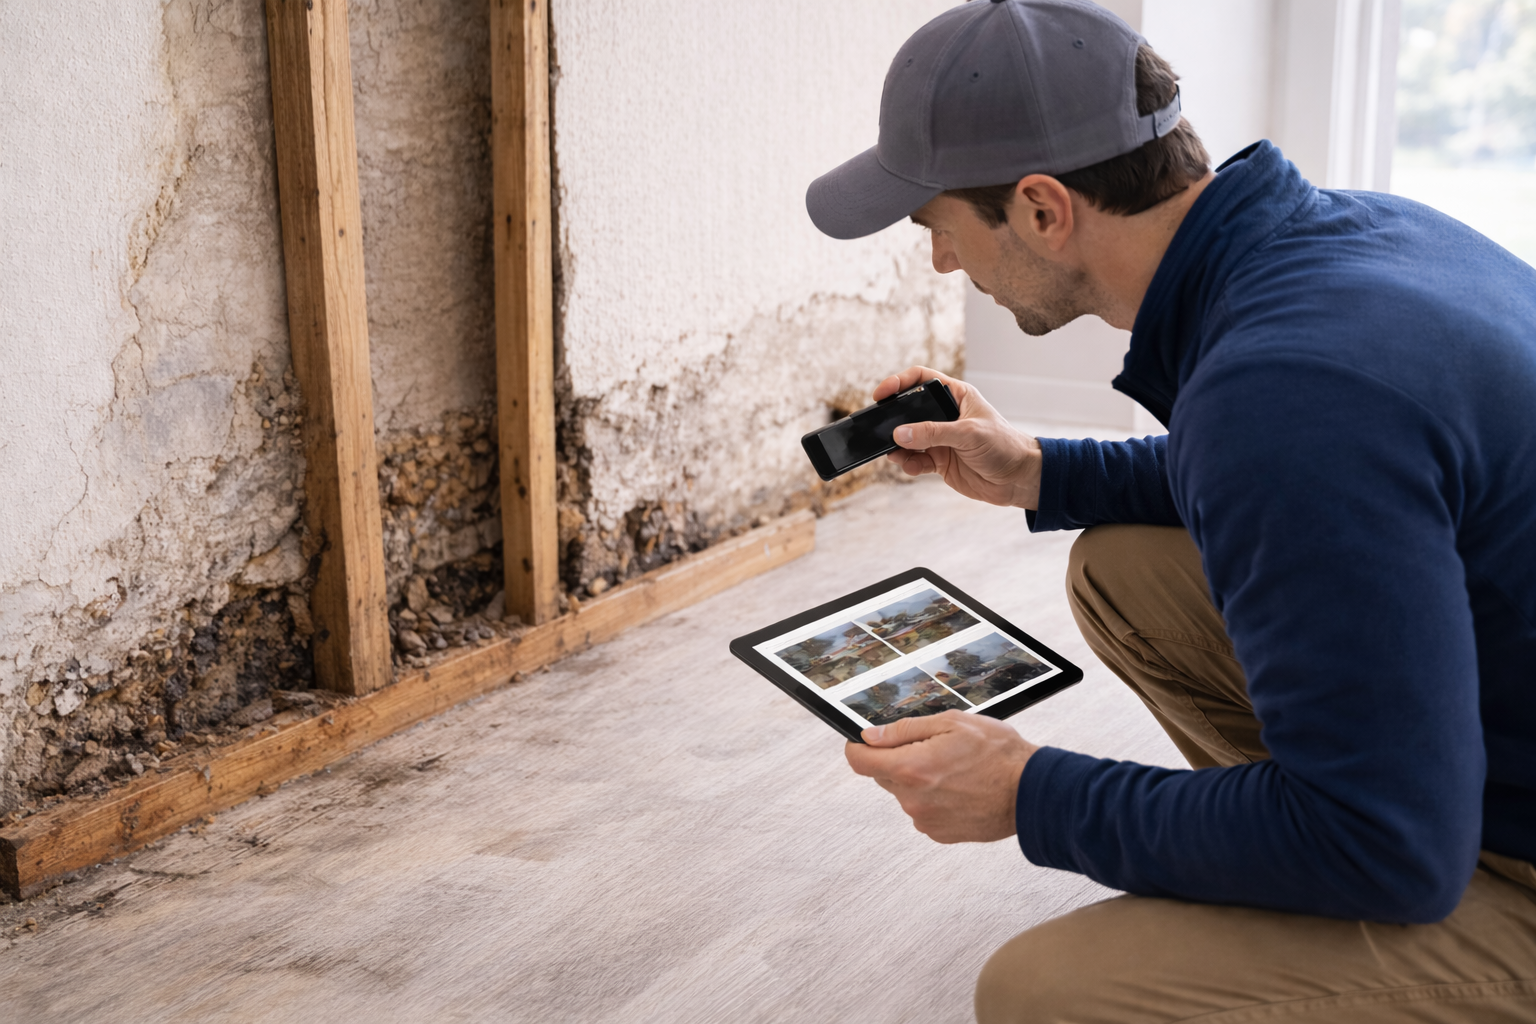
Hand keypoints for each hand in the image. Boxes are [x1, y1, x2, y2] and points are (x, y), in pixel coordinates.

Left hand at [844, 711, 1037, 843]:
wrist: (1032, 793)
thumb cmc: (998, 754)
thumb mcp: (952, 723)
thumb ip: (904, 730)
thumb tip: (871, 736)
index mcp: (910, 768)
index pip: (858, 761)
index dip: (858, 747)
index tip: (866, 741)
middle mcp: (911, 799)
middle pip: (884, 776)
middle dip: (899, 760)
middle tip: (934, 748)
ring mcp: (925, 820)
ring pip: (906, 793)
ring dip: (920, 780)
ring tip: (956, 769)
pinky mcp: (940, 834)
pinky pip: (924, 811)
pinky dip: (935, 799)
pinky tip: (961, 789)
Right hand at [873, 367, 1042, 508]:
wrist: (1019, 479)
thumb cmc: (1004, 446)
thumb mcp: (968, 434)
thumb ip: (932, 433)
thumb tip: (899, 433)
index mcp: (956, 396)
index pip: (921, 379)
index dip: (899, 382)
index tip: (881, 394)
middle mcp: (945, 415)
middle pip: (909, 411)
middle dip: (894, 421)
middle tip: (880, 428)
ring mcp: (941, 439)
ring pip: (908, 439)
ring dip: (899, 446)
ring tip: (895, 453)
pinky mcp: (940, 461)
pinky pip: (915, 460)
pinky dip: (909, 464)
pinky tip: (912, 467)